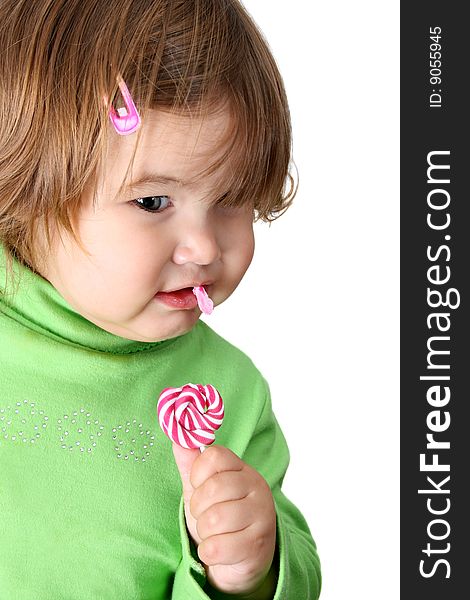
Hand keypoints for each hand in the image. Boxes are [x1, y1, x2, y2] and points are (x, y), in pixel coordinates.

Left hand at [172, 444, 276, 597]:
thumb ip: (190, 463)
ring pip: (214, 519)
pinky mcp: (257, 545)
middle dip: (198, 507)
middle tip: (205, 515)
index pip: (214, 456)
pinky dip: (208, 552)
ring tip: (213, 533)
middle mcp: (257, 487)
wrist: (240, 560)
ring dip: (204, 531)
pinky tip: (218, 550)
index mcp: (243, 469)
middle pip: (213, 488)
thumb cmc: (219, 520)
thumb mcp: (202, 489)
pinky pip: (217, 547)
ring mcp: (261, 516)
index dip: (198, 473)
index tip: (199, 486)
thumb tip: (177, 438)